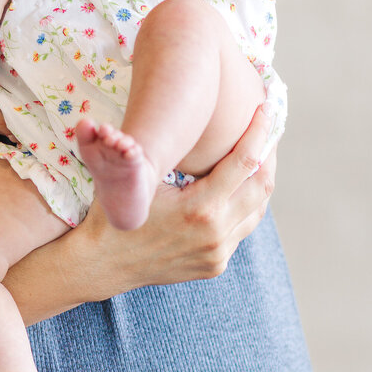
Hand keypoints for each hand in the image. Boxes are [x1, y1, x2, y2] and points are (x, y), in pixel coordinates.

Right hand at [75, 103, 277, 290]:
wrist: (103, 264)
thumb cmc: (115, 213)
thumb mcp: (135, 179)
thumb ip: (156, 147)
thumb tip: (171, 106)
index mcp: (199, 209)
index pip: (245, 162)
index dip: (260, 132)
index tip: (267, 109)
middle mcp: (215, 234)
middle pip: (261, 186)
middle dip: (269, 155)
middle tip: (268, 131)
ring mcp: (217, 253)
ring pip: (256, 211)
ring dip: (259, 182)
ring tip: (257, 157)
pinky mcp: (215, 265)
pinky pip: (240, 230)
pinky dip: (242, 207)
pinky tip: (235, 189)